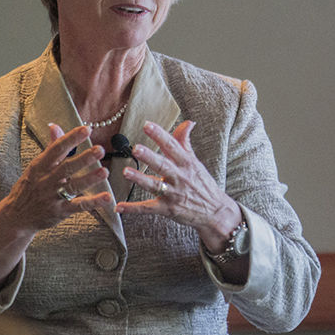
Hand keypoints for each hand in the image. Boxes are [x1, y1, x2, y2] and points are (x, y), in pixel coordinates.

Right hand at [0, 124, 110, 235]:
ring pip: (73, 187)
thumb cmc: (29, 187)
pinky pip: (78, 206)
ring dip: (90, 179)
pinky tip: (107, 197)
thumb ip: (51, 147)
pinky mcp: (60, 211)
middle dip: (84, 158)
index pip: (57, 149)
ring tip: (105, 172)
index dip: (72, 138)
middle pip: (67, 168)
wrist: (16, 217)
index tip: (87, 129)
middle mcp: (46, 180)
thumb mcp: (36, 166)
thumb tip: (55, 126)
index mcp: (40, 166)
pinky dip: (94, 202)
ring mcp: (53, 197)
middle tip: (100, 149)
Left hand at [115, 120, 241, 252]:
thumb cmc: (204, 185)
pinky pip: (148, 208)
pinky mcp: (168, 209)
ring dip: (140, 179)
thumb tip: (188, 122)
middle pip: (163, 165)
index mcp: (187, 163)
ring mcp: (174, 194)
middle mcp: (180, 177)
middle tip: (136, 148)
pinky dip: (133, 208)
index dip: (160, 135)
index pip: (172, 146)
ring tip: (125, 171)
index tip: (147, 125)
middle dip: (149, 156)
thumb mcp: (196, 162)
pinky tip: (119, 206)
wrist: (216, 212)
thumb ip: (186, 142)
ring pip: (154, 186)